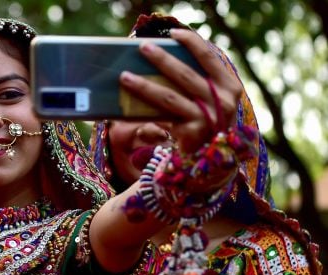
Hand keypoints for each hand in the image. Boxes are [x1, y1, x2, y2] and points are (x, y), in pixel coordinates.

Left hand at [119, 28, 241, 153]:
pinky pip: (162, 115)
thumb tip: (165, 60)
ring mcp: (209, 117)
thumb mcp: (210, 101)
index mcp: (230, 87)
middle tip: (142, 48)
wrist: (210, 162)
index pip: (210, 57)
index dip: (191, 42)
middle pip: (185, 73)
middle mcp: (224, 101)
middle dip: (161, 58)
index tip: (173, 32)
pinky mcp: (193, 132)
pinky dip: (146, 106)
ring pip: (169, 95)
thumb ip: (198, 83)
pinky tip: (129, 102)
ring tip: (124, 76)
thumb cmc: (206, 125)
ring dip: (144, 84)